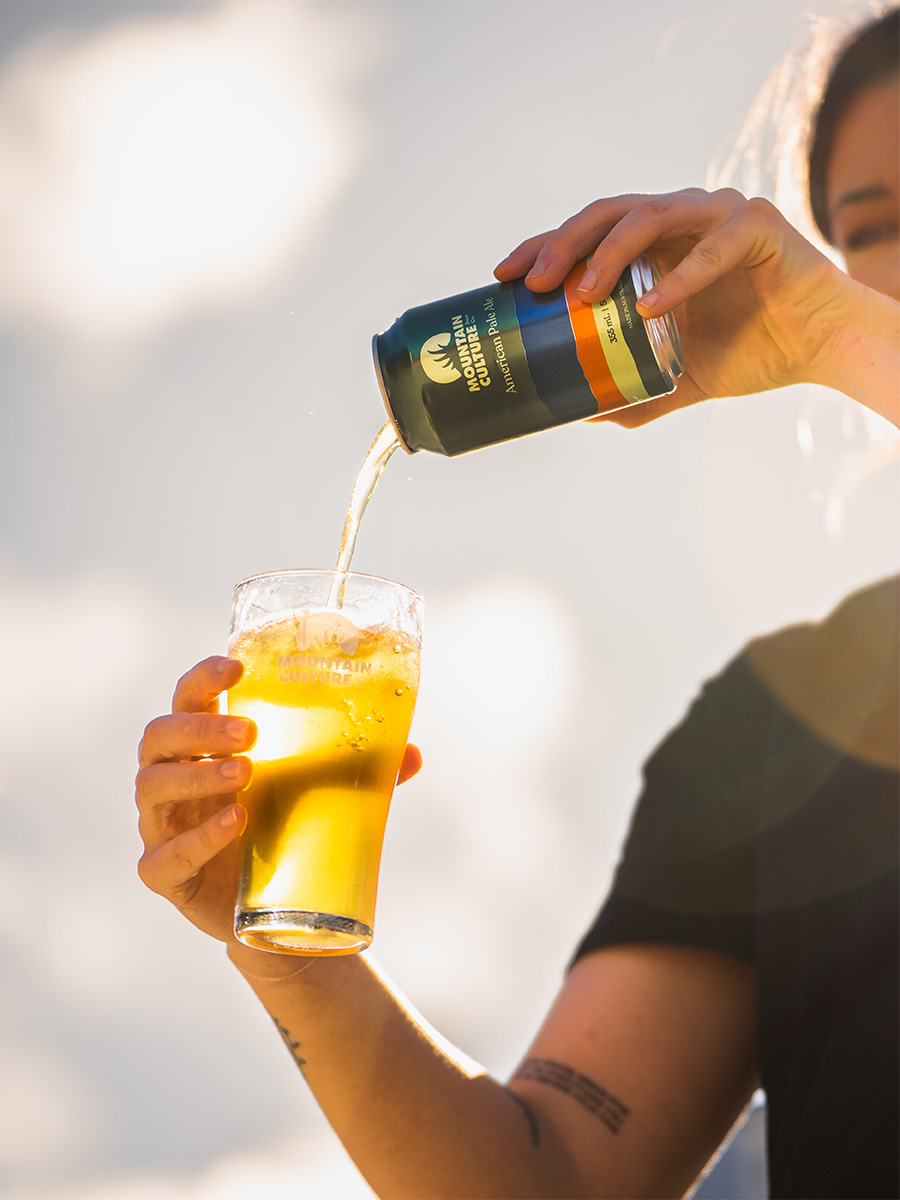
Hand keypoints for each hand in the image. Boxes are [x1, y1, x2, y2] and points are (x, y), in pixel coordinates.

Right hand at [136, 656, 422, 946]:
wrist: (277, 911)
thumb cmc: (288, 827)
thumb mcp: (323, 792)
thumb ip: (361, 769)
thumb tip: (411, 753)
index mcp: (203, 746)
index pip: (188, 697)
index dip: (203, 677)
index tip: (238, 666)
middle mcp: (173, 778)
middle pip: (159, 737)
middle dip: (199, 728)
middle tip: (248, 732)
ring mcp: (162, 826)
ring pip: (152, 788)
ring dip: (197, 777)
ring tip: (246, 774)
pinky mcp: (166, 876)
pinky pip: (162, 857)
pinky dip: (198, 840)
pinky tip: (236, 824)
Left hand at [495, 189, 859, 425]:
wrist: (818, 347)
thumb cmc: (750, 350)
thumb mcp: (675, 376)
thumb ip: (630, 389)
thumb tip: (579, 412)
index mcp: (657, 244)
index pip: (588, 232)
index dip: (544, 246)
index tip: (505, 276)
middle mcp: (681, 219)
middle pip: (609, 213)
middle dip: (564, 243)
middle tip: (535, 284)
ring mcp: (719, 216)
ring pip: (651, 215)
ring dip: (611, 251)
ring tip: (583, 292)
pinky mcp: (758, 227)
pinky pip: (713, 248)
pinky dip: (681, 277)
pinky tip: (652, 308)